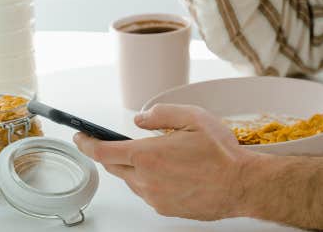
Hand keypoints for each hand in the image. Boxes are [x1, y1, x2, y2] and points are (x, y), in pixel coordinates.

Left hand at [73, 104, 250, 219]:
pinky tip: (170, 171)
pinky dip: (149, 180)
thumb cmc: (221, 152)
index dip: (88, 144)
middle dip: (110, 154)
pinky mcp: (166, 210)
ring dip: (133, 167)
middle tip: (117, 142)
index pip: (104, 152)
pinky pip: (148, 192)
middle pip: (114, 168)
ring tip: (157, 154)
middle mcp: (147, 180)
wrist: (241, 185)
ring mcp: (155, 198)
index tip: (81, 137)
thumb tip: (140, 118)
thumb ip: (161, 114)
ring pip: (132, 181)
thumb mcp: (193, 117)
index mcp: (149, 155)